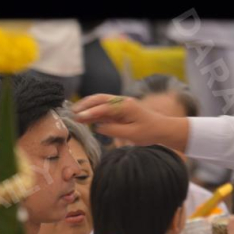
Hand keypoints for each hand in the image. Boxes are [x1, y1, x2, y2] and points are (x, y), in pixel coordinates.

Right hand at [72, 94, 188, 151]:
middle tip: (72, 112)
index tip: (78, 117)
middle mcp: (121, 102)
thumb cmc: (149, 132)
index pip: (104, 108)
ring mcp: (119, 105)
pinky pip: (103, 109)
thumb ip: (114, 130)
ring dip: (87, 107)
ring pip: (99, 103)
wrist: (161, 129)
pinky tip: (84, 118)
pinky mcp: (118, 110)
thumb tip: (98, 127)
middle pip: (99, 99)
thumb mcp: (132, 134)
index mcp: (125, 106)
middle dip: (84, 105)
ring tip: (74, 114)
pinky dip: (92, 112)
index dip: (90, 113)